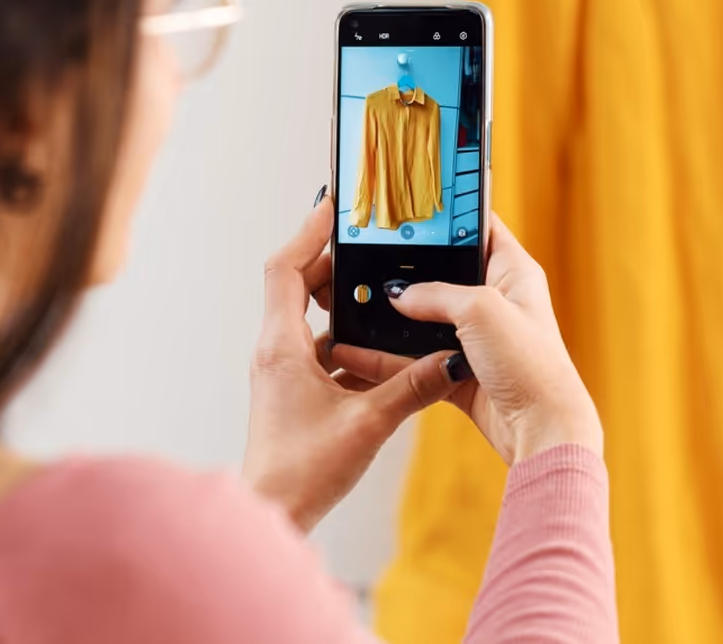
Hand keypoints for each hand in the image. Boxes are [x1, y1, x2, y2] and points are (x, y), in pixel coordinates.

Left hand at [243, 191, 462, 531]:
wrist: (273, 513)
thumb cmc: (303, 472)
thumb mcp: (369, 424)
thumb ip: (412, 387)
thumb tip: (450, 358)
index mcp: (280, 346)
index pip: (283, 268)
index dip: (308, 232)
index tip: (335, 208)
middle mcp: (273, 351)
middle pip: (294, 285)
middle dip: (330, 262)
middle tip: (366, 245)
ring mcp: (279, 372)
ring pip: (306, 319)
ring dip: (339, 302)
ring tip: (377, 290)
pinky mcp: (289, 392)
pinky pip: (314, 349)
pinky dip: (342, 338)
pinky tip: (376, 349)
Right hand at [332, 213, 601, 464]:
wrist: (540, 431)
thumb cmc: (530, 364)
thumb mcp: (481, 311)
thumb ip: (435, 294)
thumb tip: (397, 294)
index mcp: (512, 271)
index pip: (478, 224)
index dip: (446, 212)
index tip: (409, 202)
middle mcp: (493, 300)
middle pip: (441, 272)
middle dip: (404, 266)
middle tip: (364, 252)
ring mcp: (474, 337)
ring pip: (422, 318)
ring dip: (389, 316)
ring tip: (350, 303)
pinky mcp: (458, 370)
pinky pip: (414, 357)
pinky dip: (386, 355)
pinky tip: (354, 350)